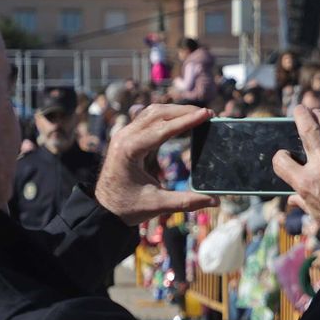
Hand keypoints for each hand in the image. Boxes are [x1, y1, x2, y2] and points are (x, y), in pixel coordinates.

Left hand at [94, 104, 216, 223]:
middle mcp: (124, 137)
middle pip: (158, 114)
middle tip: (208, 114)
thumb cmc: (127, 207)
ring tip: (198, 114)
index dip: (187, 120)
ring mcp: (123, 134)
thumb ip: (187, 202)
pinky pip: (147, 118)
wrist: (103, 208)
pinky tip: (180, 119)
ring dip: (175, 110)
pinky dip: (166, 116)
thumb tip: (215, 202)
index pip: (163, 128)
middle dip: (184, 111)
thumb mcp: (158, 205)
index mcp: (129, 150)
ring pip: (152, 112)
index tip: (207, 114)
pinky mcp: (126, 136)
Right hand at [274, 106, 319, 236]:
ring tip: (317, 112)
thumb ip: (303, 202)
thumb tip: (292, 200)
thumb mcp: (317, 216)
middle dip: (301, 115)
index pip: (281, 160)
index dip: (280, 157)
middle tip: (299, 109)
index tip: (284, 155)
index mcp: (305, 183)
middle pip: (307, 130)